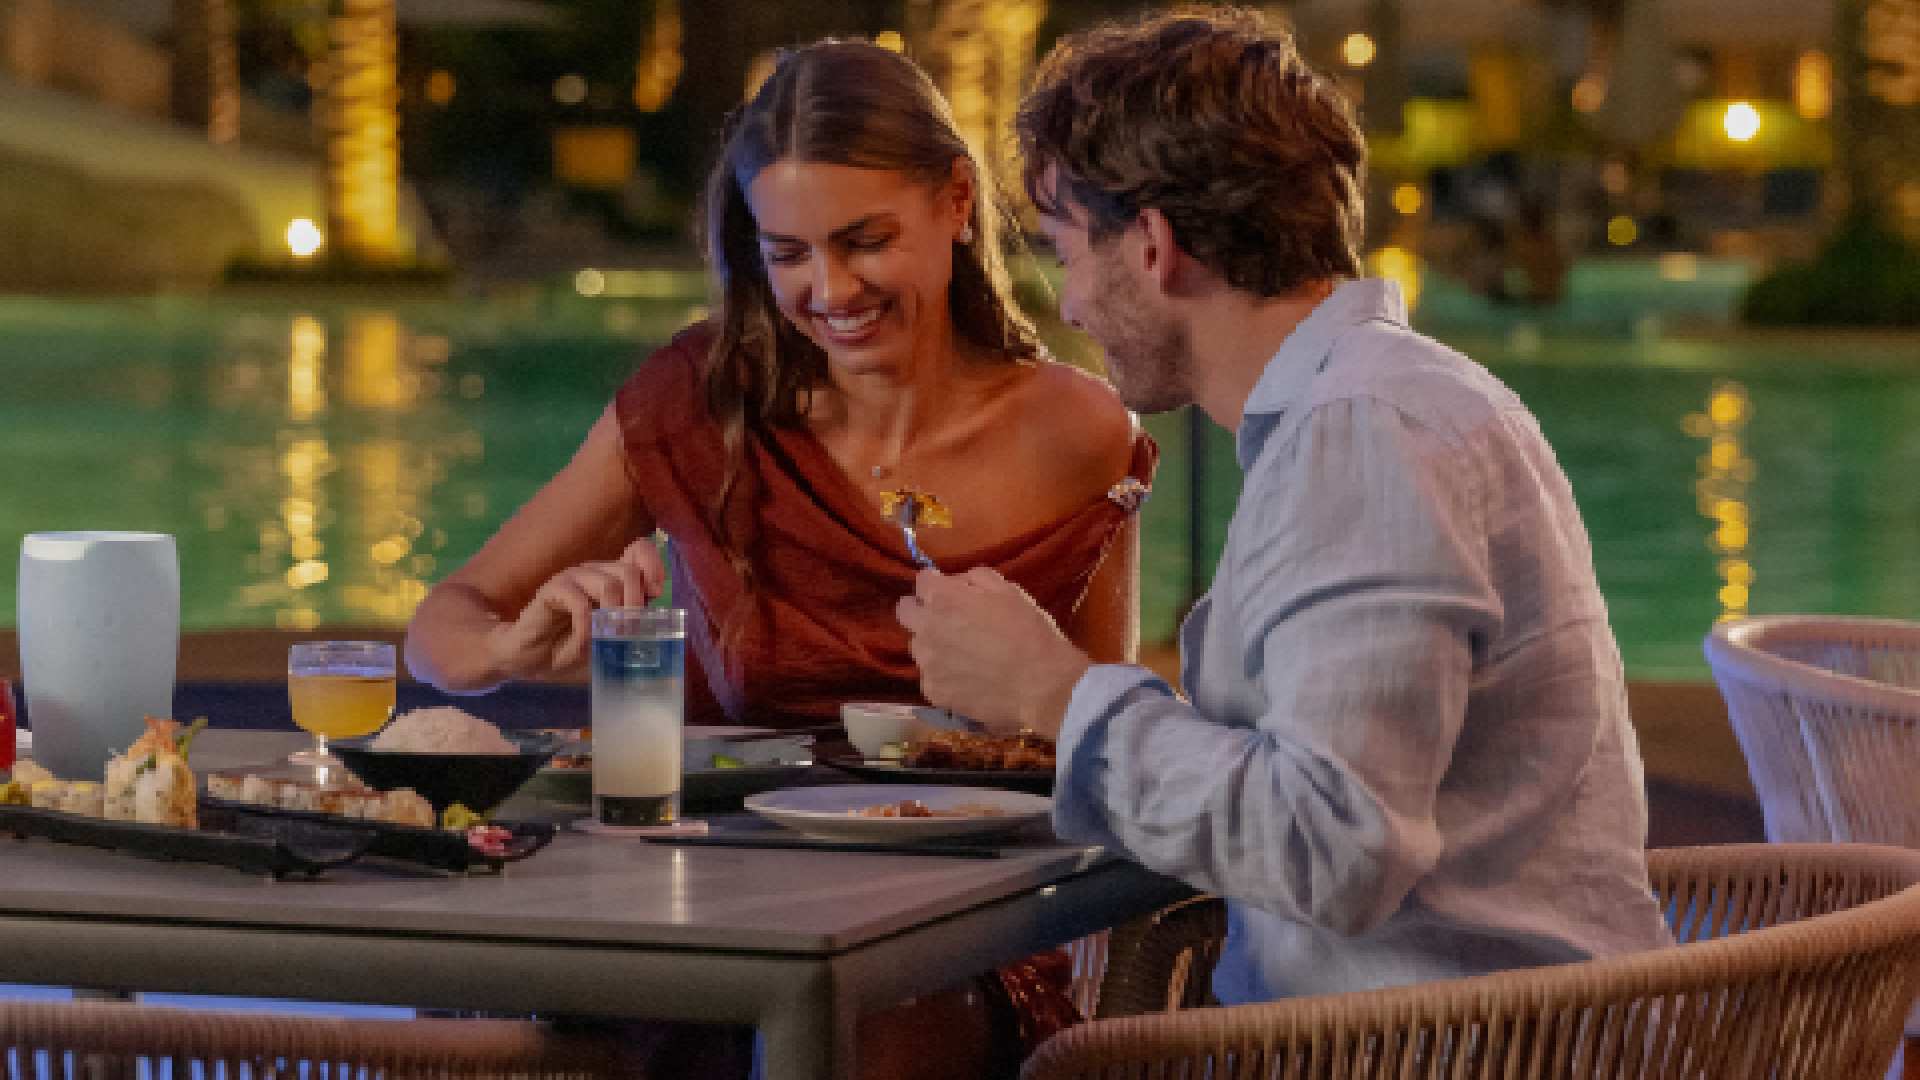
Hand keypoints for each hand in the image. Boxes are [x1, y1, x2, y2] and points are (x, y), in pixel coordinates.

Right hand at [488, 537, 666, 677]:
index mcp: (612, 579)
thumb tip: (658, 630)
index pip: (639, 550)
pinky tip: (584, 643)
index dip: (652, 566)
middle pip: (630, 571)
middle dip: (635, 606)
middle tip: (628, 633)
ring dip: (613, 619)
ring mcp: (573, 578)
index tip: (656, 593)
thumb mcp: (610, 644)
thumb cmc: (572, 651)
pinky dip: (588, 627)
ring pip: (609, 584)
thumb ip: (633, 632)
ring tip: (606, 642)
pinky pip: (580, 602)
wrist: (532, 661)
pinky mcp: (553, 590)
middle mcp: (595, 573)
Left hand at [894, 567, 1091, 738]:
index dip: (935, 583)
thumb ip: (976, 578)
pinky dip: (944, 675)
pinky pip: (931, 677)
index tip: (948, 589)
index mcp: (944, 599)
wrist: (1041, 685)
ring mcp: (928, 664)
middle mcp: (927, 629)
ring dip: (933, 644)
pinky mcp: (934, 692)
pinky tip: (968, 679)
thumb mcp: (1009, 591)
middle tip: (946, 619)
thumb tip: (957, 581)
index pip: (921, 581)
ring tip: (962, 654)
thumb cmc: (1029, 632)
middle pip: (905, 612)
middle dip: (921, 610)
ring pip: (918, 647)